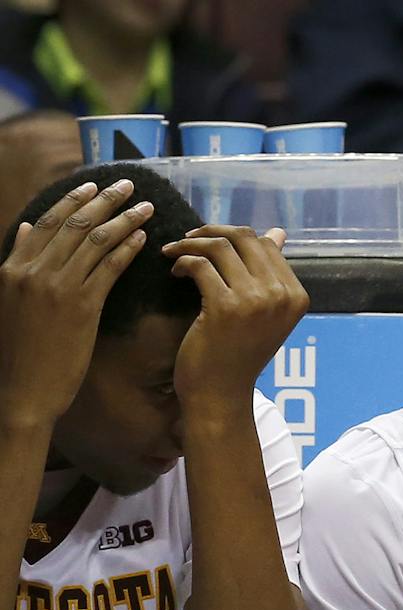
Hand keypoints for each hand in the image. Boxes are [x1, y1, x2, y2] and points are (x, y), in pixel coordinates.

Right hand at [0, 179, 152, 424]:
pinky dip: (126, 249)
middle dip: (104, 201)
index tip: (94, 187)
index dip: (73, 201)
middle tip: (129, 184)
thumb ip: (19, 261)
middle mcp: (32, 270)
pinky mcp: (80, 306)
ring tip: (146, 207)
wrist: (23, 390)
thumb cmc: (21, 351)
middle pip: (74, 223)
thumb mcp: (11, 298)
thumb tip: (26, 228)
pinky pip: (107, 268)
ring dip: (123, 220)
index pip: (48, 222)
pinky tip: (143, 239)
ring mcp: (56, 287)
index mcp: (13, 266)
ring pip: (94, 241)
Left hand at [161, 225, 307, 410]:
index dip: (234, 238)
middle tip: (187, 241)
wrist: (221, 394)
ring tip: (175, 255)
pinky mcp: (226, 307)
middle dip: (211, 233)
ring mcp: (257, 301)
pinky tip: (174, 272)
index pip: (266, 245)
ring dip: (191, 245)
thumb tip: (278, 233)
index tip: (210, 246)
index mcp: (296, 296)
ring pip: (220, 247)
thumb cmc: (238, 354)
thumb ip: (270, 274)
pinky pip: (200, 265)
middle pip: (245, 239)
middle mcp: (282, 296)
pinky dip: (182, 263)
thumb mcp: (264, 313)